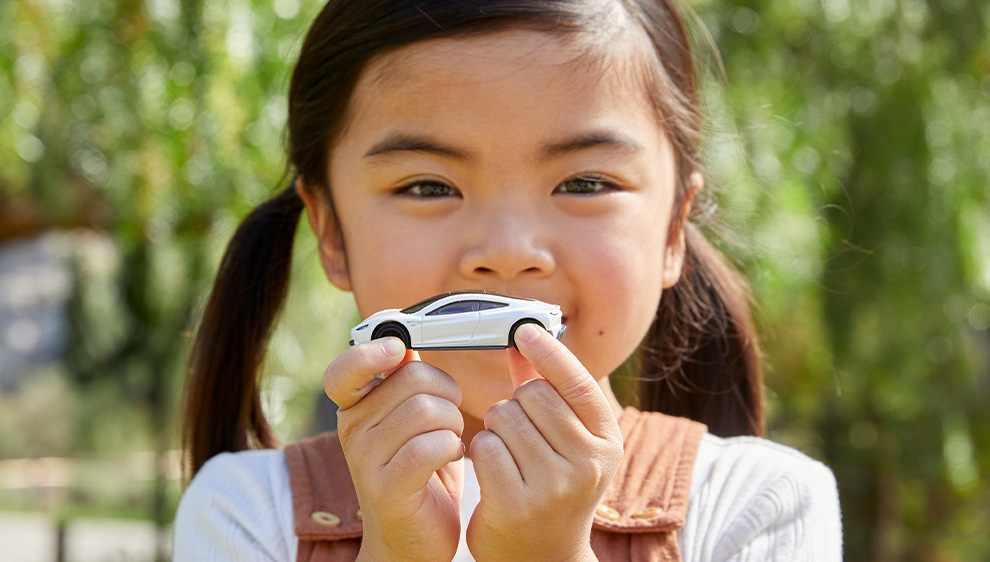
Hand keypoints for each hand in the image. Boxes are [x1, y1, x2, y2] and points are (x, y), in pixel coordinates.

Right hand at [324, 338, 464, 561]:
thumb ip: (404, 383)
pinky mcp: (387, 489)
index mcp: (354, 409)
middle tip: (448, 419)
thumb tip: (404, 337)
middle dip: (446, 392)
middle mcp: (352, 431)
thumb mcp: (409, 422)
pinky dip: (452, 447)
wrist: (412, 543)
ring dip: (453, 423)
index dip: (369, 352)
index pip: (343, 371)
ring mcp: (365, 461)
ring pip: (427, 410)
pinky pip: (431, 446)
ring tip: (450, 441)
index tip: (398, 349)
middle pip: (412, 378)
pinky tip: (452, 457)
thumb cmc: (419, 475)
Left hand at [466, 324, 622, 561]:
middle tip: (521, 434)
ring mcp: (555, 486)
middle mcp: (589, 463)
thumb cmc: (553, 487)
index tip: (524, 329)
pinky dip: (481, 453)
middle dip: (515, 405)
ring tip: (510, 456)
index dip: (549, 351)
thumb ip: (546, 389)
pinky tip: (494, 472)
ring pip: (504, 418)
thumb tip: (525, 338)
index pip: (578, 382)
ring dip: (496, 429)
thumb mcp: (564, 441)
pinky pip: (485, 448)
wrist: (544, 558)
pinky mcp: (518, 504)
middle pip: (532, 395)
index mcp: (607, 441)